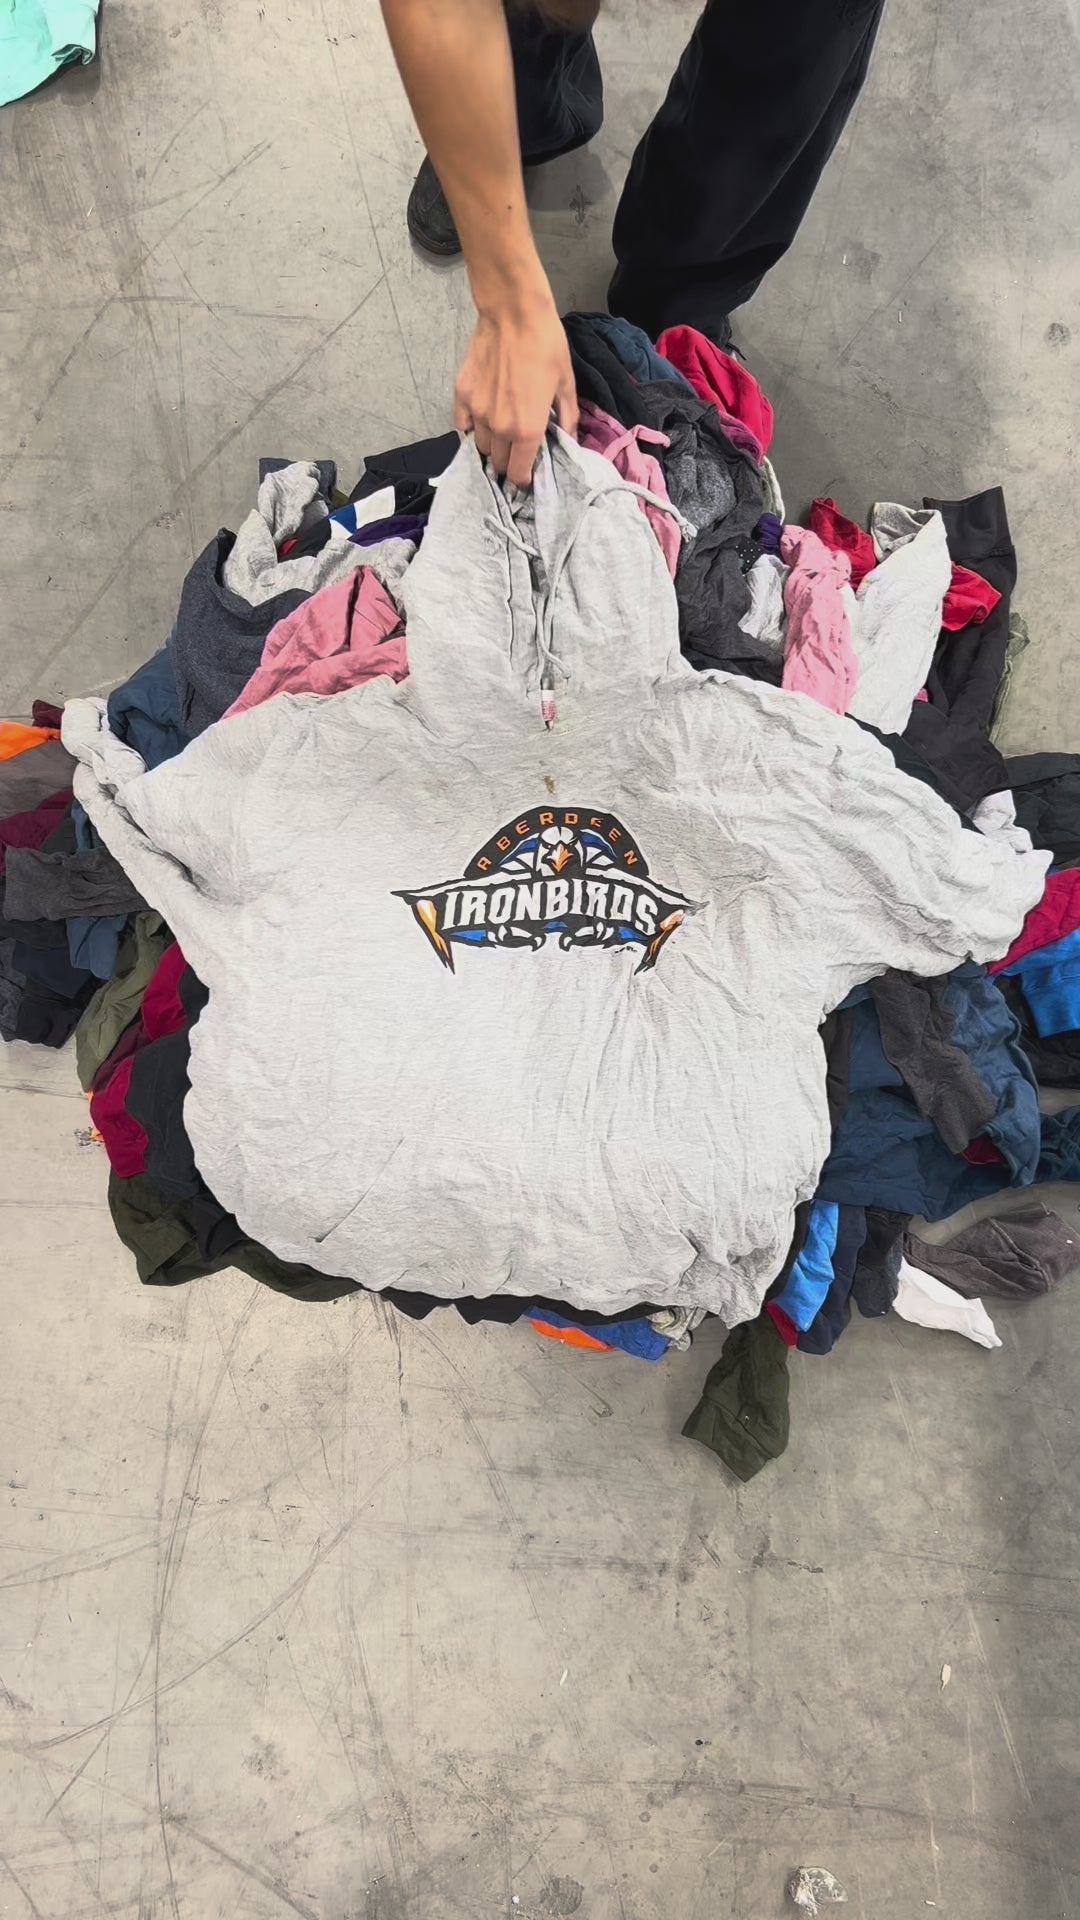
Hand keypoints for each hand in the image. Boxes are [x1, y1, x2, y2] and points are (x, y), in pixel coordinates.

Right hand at [454, 289, 577, 486]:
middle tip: (517, 452)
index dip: (524, 479)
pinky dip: (471, 429)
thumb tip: (568, 440)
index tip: (528, 474)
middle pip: (498, 463)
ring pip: (480, 446)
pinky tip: (482, 420)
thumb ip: (567, 418)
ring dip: (491, 447)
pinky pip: (462, 425)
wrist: (513, 313)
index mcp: (526, 430)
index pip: (518, 473)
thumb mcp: (566, 384)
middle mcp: (498, 428)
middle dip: (508, 463)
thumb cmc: (546, 345)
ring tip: (501, 436)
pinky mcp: (462, 395)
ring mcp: (476, 412)